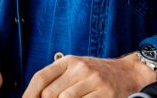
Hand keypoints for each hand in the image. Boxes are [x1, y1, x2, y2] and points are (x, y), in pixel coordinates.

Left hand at [22, 53, 154, 97]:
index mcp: (69, 61)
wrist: (127, 73)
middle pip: (50, 93)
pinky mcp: (104, 93)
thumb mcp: (77, 70)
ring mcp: (92, 80)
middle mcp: (79, 68)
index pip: (41, 77)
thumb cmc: (96, 75)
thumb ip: (59, 80)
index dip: (29, 93)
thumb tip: (39, 95)